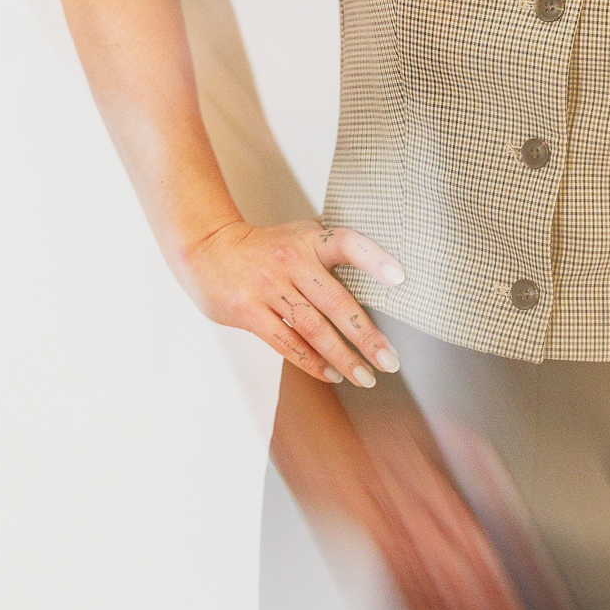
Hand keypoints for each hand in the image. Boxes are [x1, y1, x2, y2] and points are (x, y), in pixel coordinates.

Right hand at [183, 218, 406, 387]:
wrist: (208, 250)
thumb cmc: (267, 246)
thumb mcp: (299, 232)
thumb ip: (333, 242)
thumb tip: (383, 253)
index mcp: (310, 240)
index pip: (348, 243)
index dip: (374, 259)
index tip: (400, 279)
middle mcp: (291, 262)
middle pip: (336, 302)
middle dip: (366, 336)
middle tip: (390, 360)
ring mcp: (268, 288)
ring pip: (313, 329)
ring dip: (343, 357)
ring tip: (366, 377)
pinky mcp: (248, 312)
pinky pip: (286, 343)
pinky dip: (312, 362)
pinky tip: (333, 375)